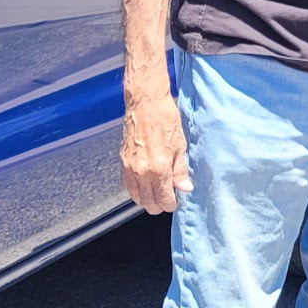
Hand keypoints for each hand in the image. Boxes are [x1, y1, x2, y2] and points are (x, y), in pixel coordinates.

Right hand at [120, 82, 192, 214]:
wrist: (145, 103)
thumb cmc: (164, 118)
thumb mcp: (180, 145)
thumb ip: (180, 170)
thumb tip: (184, 187)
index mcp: (159, 168)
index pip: (164, 200)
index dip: (171, 204)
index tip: (175, 200)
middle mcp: (141, 171)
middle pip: (148, 203)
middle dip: (159, 205)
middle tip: (167, 198)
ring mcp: (129, 167)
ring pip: (136, 197)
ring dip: (146, 199)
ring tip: (156, 192)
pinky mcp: (122, 161)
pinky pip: (126, 185)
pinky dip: (135, 190)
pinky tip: (144, 184)